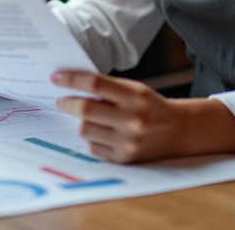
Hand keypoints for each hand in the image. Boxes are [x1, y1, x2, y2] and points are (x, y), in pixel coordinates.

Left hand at [52, 71, 234, 162]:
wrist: (178, 131)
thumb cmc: (150, 106)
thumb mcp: (135, 89)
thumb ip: (108, 88)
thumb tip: (72, 85)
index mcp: (136, 96)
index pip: (95, 84)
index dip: (72, 79)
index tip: (56, 77)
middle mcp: (133, 120)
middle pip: (86, 109)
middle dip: (68, 102)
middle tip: (61, 99)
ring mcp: (128, 141)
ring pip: (85, 129)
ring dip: (81, 121)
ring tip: (86, 116)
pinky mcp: (124, 158)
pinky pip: (93, 147)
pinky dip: (93, 137)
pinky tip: (101, 132)